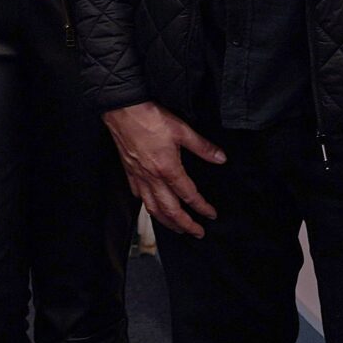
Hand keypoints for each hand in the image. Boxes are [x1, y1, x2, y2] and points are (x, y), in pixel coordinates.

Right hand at [103, 102, 224, 237]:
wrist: (122, 110)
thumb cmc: (149, 117)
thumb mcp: (182, 129)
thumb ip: (202, 147)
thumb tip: (220, 158)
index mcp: (167, 169)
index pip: (189, 195)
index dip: (202, 207)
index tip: (211, 214)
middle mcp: (152, 177)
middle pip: (170, 210)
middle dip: (185, 225)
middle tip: (196, 232)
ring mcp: (138, 176)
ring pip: (152, 208)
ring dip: (166, 222)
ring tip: (176, 228)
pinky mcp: (129, 171)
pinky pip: (138, 195)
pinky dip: (147, 205)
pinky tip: (151, 206)